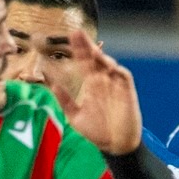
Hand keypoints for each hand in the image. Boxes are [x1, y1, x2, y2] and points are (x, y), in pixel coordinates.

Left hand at [57, 28, 142, 154]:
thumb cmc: (97, 132)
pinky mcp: (127, 91)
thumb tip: (52, 85)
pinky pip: (122, 76)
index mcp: (91, 85)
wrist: (115, 146)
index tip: (69, 37)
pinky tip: (108, 64)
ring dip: (100, 55)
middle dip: (86, 46)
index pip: (83, 62)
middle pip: (94, 59)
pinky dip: (116, 69)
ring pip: (108, 64)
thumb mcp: (75, 117)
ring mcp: (115, 85)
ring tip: (90, 47)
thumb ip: (65, 101)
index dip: (77, 50)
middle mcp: (103, 81)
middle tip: (76, 33)